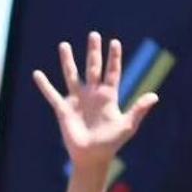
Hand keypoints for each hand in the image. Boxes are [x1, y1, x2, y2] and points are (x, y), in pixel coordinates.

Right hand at [33, 32, 157, 168]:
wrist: (91, 157)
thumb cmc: (111, 143)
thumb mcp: (127, 126)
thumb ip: (138, 110)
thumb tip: (155, 96)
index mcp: (109, 96)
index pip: (112, 72)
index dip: (114, 58)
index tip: (114, 42)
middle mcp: (92, 94)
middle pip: (92, 67)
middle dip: (93, 52)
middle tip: (94, 35)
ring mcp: (77, 100)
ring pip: (71, 75)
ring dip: (67, 60)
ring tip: (64, 45)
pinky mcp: (63, 109)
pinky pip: (52, 95)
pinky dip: (44, 85)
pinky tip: (37, 74)